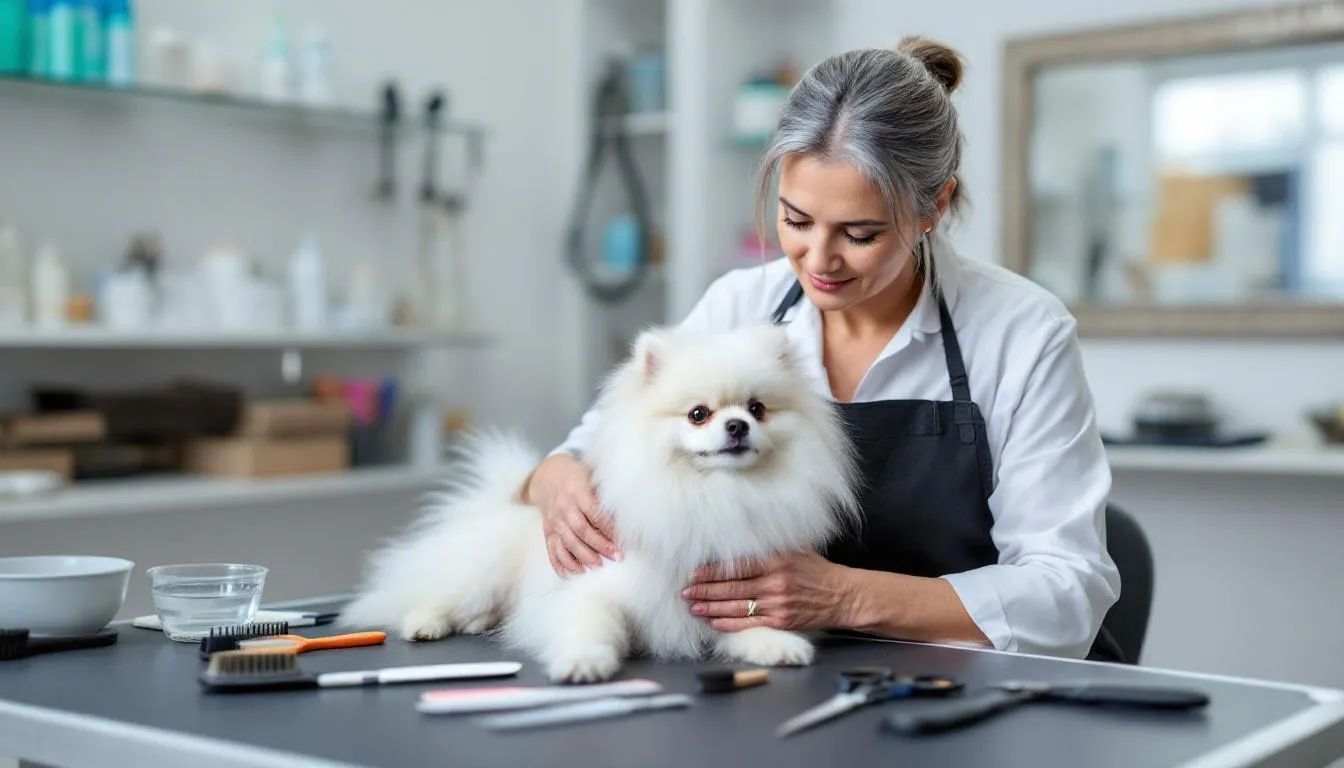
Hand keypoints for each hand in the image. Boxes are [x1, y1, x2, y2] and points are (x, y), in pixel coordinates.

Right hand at [525, 453, 621, 575]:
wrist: (546, 475)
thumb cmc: (575, 475)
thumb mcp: (590, 474)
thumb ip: (605, 491)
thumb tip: (628, 508)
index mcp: (577, 491)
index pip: (595, 513)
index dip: (609, 527)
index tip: (622, 539)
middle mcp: (564, 507)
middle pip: (582, 530)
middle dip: (600, 546)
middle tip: (616, 556)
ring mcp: (554, 520)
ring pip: (568, 542)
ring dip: (583, 557)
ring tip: (598, 566)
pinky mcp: (548, 530)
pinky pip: (552, 549)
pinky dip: (561, 563)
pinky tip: (573, 573)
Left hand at [681, 551, 854, 631]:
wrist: (843, 596)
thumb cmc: (819, 572)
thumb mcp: (798, 551)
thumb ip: (772, 547)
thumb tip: (745, 536)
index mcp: (777, 561)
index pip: (737, 566)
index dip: (713, 571)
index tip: (694, 572)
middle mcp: (775, 582)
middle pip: (732, 587)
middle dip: (704, 590)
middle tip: (685, 592)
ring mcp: (777, 604)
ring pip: (736, 607)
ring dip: (711, 608)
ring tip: (693, 607)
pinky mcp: (781, 621)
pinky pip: (749, 623)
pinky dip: (729, 623)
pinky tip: (714, 621)